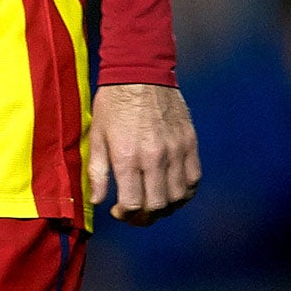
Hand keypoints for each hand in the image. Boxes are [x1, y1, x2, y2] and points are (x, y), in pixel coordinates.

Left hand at [89, 82, 199, 225]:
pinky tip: (172, 192)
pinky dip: (185, 193)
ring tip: (153, 205)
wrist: (140, 72)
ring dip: (166, 208)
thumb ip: (97, 170)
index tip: (119, 213)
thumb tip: (97, 200)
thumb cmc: (113, 102)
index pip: (133, 203)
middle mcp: (154, 157)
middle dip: (145, 218)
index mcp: (126, 156)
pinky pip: (194, 180)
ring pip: (178, 197)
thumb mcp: (96, 133)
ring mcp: (175, 151)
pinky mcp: (190, 144)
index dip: (126, 215)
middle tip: (136, 216)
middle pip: (157, 205)